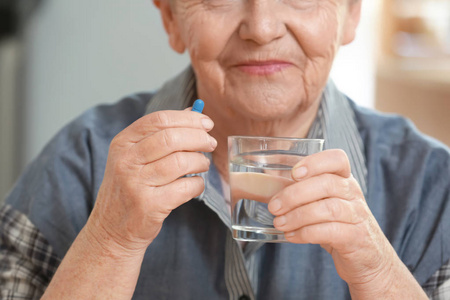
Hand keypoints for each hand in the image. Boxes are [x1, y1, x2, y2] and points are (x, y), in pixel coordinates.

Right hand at [86, 109, 216, 254]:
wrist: (111, 230)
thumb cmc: (129, 189)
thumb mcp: (134, 157)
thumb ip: (161, 134)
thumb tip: (193, 112)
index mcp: (122, 143)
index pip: (159, 120)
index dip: (188, 119)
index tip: (206, 123)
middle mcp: (126, 161)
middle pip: (172, 138)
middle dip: (199, 138)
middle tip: (211, 143)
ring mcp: (136, 184)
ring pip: (181, 162)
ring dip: (200, 162)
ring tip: (202, 165)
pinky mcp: (150, 205)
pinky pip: (186, 187)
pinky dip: (198, 184)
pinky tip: (195, 185)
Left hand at [268, 150, 396, 291]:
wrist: (368, 257)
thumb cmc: (337, 224)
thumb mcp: (322, 203)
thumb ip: (298, 193)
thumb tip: (261, 187)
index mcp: (344, 179)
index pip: (337, 159)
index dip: (315, 163)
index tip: (293, 173)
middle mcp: (353, 193)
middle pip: (327, 184)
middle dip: (295, 194)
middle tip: (274, 206)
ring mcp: (357, 215)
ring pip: (328, 209)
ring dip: (298, 215)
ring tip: (279, 223)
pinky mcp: (355, 238)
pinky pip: (330, 232)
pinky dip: (306, 233)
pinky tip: (291, 236)